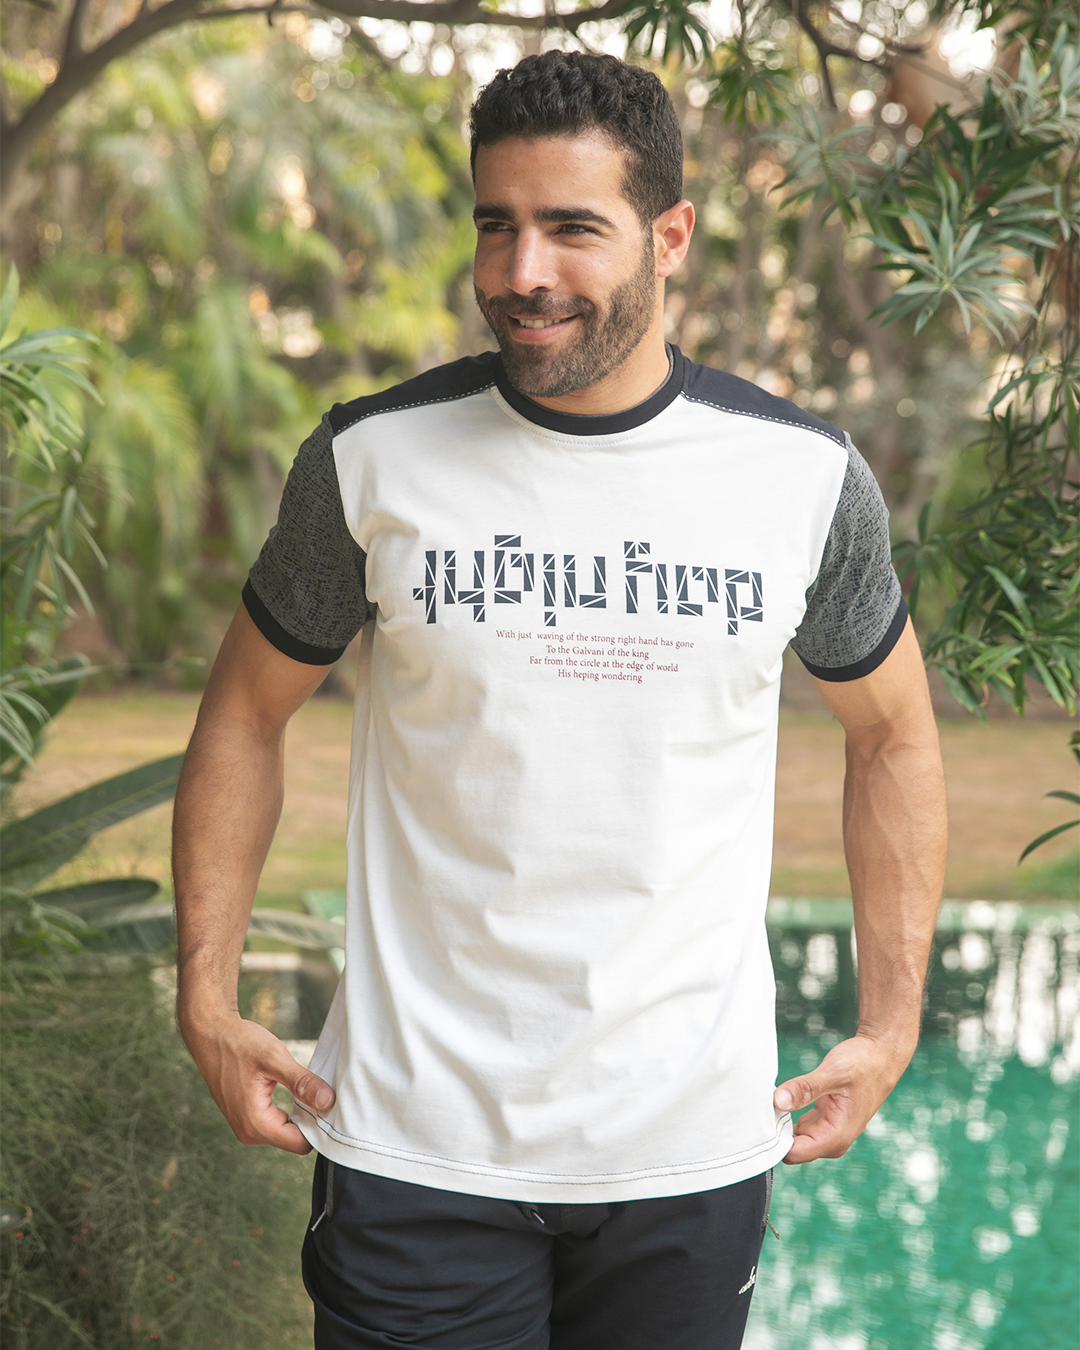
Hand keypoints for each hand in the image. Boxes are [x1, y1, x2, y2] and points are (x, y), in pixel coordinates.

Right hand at [181, 1012, 335, 1154]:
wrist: (211, 1034)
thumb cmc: (238, 1044)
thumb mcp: (274, 1058)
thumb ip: (301, 1082)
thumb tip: (327, 1101)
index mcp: (255, 1123)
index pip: (300, 1144)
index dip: (318, 1125)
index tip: (328, 1102)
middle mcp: (248, 1132)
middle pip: (294, 1139)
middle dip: (310, 1119)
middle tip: (319, 1090)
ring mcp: (245, 1126)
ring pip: (286, 1131)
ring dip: (299, 1113)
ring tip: (305, 1087)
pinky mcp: (246, 1117)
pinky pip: (276, 1123)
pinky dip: (288, 1109)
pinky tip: (294, 1089)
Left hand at [773, 1032, 912, 1164]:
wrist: (881, 1057)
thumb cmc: (863, 1064)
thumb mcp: (833, 1073)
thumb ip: (805, 1088)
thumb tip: (778, 1101)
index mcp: (836, 1136)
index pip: (795, 1154)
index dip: (775, 1140)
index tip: (763, 1117)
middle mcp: (833, 1140)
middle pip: (792, 1149)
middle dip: (776, 1132)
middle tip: (764, 1106)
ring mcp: (828, 1132)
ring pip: (794, 1139)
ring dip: (781, 1125)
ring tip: (771, 1102)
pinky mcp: (824, 1121)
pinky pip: (799, 1128)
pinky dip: (788, 1117)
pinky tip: (781, 1101)